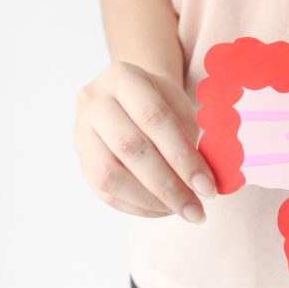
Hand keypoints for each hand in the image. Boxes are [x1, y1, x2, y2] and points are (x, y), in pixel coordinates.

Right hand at [73, 61, 215, 222]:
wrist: (127, 97)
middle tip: (196, 210)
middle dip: (168, 186)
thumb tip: (203, 183)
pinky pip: (104, 192)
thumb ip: (190, 138)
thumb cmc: (160, 102)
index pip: (154, 119)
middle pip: (130, 148)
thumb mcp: (179, 105)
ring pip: (109, 175)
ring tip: (180, 210)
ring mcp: (81, 131)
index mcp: (123, 77)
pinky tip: (162, 209)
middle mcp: (94, 101)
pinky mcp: (80, 159)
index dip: (183, 157)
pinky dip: (137, 207)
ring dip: (150, 200)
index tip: (207, 187)